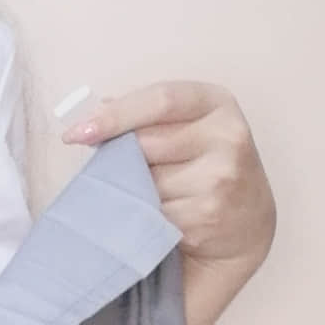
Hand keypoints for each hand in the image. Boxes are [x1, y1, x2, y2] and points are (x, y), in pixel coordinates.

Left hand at [62, 80, 275, 278]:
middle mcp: (228, 136)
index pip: (161, 99)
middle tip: (111, 170)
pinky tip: (158, 217)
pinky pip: (153, 212)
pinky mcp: (209, 214)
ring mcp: (221, 177)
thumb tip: (97, 110)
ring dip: (132, 190)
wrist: (247, 225)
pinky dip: (144, 216)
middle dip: (118, 158)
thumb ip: (148, 116)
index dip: (115, 115)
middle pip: (146, 143)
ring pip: (146, 181)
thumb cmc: (204, 167)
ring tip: (149, 195)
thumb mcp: (188, 128)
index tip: (76, 133)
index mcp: (217, 103)